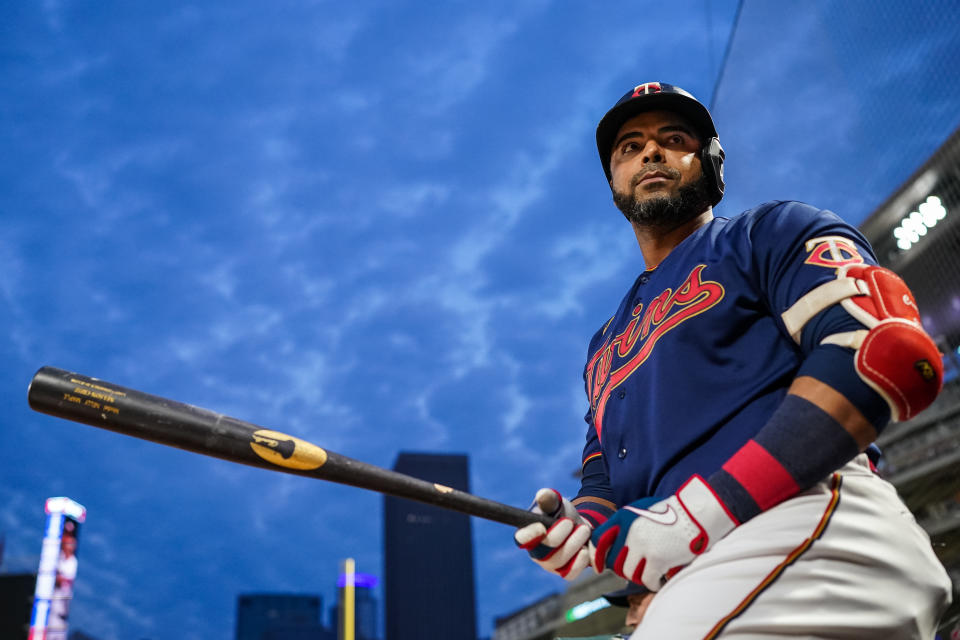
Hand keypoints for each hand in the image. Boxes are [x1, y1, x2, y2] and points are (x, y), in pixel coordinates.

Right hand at [514, 488, 592, 579]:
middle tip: (570, 522)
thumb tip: (542, 495)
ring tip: (584, 530)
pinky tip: (587, 549)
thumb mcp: (556, 502)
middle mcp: (536, 553)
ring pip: (559, 562)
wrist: (579, 526)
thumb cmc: (562, 513)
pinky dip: (581, 561)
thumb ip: (549, 498)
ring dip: (574, 544)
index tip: (542, 527)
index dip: (530, 535)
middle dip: (559, 536)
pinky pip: (571, 573)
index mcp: (528, 534)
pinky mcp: (565, 572)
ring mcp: (550, 565)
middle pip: (543, 553)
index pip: (521, 539)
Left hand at [590, 476, 737, 589]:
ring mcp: (642, 545)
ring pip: (629, 573)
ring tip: (650, 571)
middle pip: (614, 562)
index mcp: (623, 517)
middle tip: (636, 569)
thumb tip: (609, 549)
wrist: (695, 513)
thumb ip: (625, 525)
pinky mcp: (657, 559)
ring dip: (640, 575)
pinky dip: (653, 582)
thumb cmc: (670, 513)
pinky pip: (647, 580)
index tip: (599, 567)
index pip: (598, 540)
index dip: (596, 556)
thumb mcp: (641, 510)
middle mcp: (629, 531)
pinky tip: (660, 578)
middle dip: (623, 569)